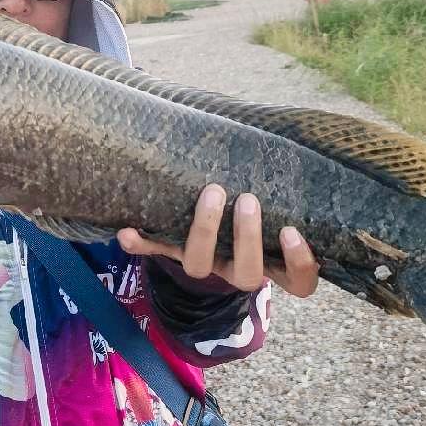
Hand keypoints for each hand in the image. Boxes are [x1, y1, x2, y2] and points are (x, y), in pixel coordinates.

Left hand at [117, 183, 318, 296]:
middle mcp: (237, 270)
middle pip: (246, 274)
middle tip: (248, 199)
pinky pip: (156, 252)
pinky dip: (141, 243)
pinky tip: (127, 230)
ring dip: (204, 229)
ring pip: (200, 265)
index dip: (299, 264)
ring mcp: (204, 264)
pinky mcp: (172, 252)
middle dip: (246, 237)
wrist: (210, 237)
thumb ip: (281, 188)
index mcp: (269, 263)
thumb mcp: (272, 207)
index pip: (298, 282)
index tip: (290, 231)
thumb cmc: (252, 213)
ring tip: (212, 192)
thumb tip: (289, 143)